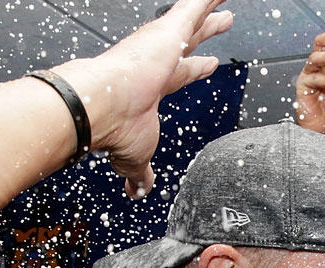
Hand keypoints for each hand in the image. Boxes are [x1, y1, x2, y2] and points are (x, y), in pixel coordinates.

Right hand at [61, 0, 232, 197]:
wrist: (97, 108)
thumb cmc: (114, 130)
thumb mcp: (138, 156)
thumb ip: (140, 173)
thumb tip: (137, 192)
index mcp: (150, 87)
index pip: (179, 74)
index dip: (195, 69)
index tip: (208, 64)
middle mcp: (154, 62)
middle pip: (189, 42)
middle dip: (206, 33)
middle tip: (223, 23)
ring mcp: (161, 45)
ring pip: (193, 20)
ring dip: (210, 11)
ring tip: (227, 2)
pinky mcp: (167, 32)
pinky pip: (193, 7)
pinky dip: (207, 1)